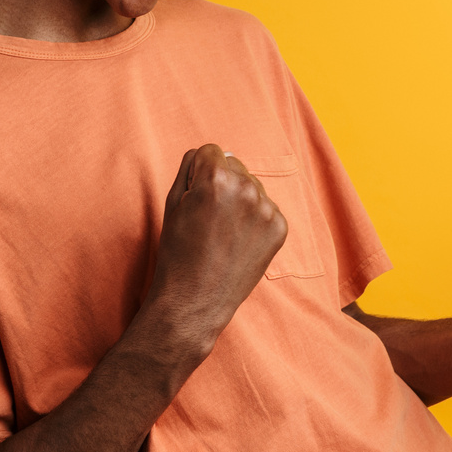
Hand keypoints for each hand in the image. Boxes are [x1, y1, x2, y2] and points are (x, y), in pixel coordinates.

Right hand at [141, 145, 288, 357]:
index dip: (199, 171)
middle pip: (234, 165)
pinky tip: (238, 240)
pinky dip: (254, 220)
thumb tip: (208, 153)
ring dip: (240, 200)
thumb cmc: (177, 253)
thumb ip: (189, 168)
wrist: (196, 300)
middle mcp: (245, 189)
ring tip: (223, 231)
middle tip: (208, 215)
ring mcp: (266, 209)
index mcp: (215, 178)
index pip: (211, 150)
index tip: (195, 192)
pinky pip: (266, 208)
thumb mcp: (172, 203)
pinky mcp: (279, 228)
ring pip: (252, 186)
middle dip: (222, 182)